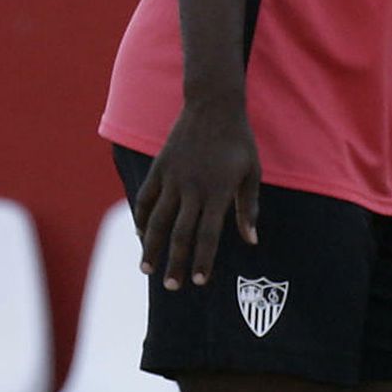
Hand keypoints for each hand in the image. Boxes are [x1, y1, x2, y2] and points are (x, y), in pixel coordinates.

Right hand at [135, 96, 261, 288]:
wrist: (213, 104)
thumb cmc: (238, 141)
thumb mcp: (251, 173)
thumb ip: (248, 208)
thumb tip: (250, 240)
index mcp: (218, 192)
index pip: (208, 235)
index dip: (203, 261)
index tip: (200, 282)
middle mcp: (193, 188)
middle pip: (180, 234)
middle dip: (176, 263)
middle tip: (172, 287)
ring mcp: (173, 178)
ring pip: (156, 220)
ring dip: (151, 247)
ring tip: (147, 270)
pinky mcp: (159, 168)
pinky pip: (146, 198)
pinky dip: (141, 218)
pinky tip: (140, 235)